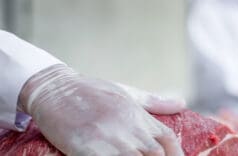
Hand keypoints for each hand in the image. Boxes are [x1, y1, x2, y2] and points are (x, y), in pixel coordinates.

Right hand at [19, 64, 184, 155]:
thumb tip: (182, 103)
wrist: (55, 90)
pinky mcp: (89, 149)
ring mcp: (110, 139)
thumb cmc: (91, 91)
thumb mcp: (126, 93)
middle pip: (156, 154)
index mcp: (138, 115)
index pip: (169, 139)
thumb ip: (153, 102)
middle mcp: (129, 127)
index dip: (177, 154)